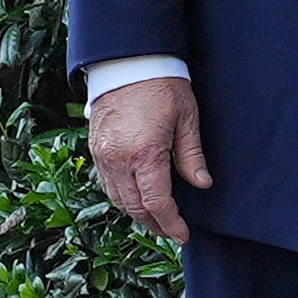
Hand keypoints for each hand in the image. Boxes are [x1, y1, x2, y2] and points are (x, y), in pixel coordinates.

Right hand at [89, 77, 209, 243]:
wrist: (128, 62)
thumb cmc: (162, 85)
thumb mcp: (186, 119)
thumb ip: (192, 156)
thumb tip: (202, 184)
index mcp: (144, 154)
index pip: (157, 203)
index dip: (171, 224)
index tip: (183, 235)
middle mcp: (118, 159)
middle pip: (135, 207)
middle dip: (155, 224)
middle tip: (172, 231)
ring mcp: (103, 155)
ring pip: (118, 199)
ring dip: (137, 213)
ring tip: (156, 218)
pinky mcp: (95, 149)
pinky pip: (107, 183)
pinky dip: (122, 196)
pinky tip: (136, 197)